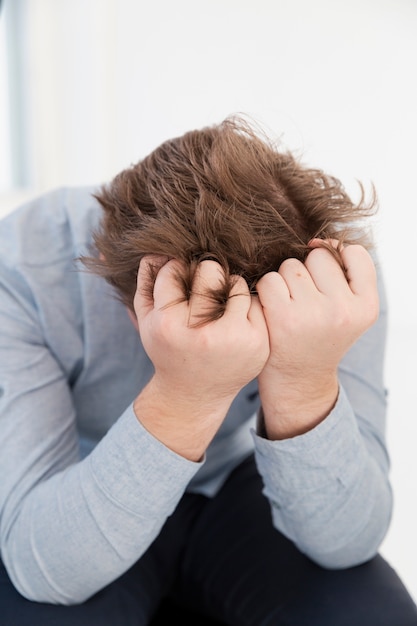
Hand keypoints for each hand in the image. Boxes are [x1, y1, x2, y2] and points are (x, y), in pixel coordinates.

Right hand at [133, 257, 269, 458]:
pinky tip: (234, 319)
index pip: (173, 270)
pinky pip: (256, 302)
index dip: (174, 269)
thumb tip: (157, 249)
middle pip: (209, 271)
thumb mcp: (146, 321)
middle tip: (201, 289)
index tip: (178, 281)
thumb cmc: (168, 350)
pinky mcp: (258, 343)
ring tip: (218, 305)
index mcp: (169, 325)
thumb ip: (146, 282)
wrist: (194, 395)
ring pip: (236, 283)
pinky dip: (245, 305)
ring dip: (227, 288)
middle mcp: (202, 333)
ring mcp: (234, 339)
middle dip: (204, 274)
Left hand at [255, 242, 378, 439]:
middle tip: (306, 302)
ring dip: (285, 281)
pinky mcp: (283, 318)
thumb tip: (319, 240)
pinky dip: (266, 292)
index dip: (338, 258)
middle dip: (308, 272)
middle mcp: (343, 310)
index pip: (354, 254)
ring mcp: (313, 314)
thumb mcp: (348, 310)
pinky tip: (272, 311)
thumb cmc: (320, 335)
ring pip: (291, 265)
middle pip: (319, 257)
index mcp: (366, 307)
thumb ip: (345, 275)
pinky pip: (269, 280)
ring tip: (290, 308)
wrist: (298, 379)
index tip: (327, 280)